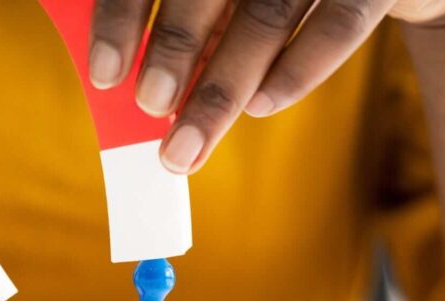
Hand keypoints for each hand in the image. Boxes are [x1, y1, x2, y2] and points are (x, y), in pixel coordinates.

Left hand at [88, 0, 444, 173]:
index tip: (105, 72)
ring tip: (188, 143)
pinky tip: (261, 107)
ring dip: (223, 85)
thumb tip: (137, 86)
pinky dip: (297, 71)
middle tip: (149, 108)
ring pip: (269, 12)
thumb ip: (197, 22)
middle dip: (174, 49)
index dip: (124, 13)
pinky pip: (339, 24)